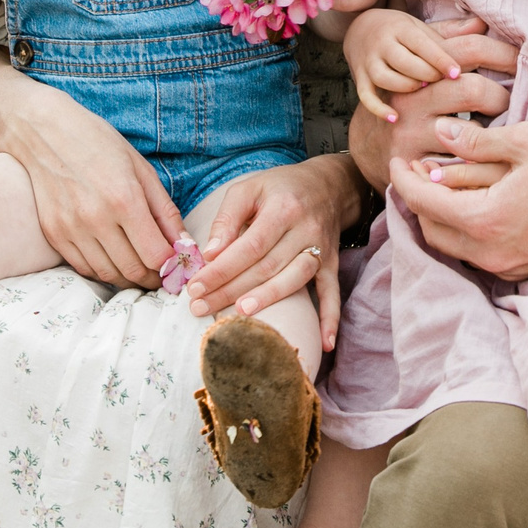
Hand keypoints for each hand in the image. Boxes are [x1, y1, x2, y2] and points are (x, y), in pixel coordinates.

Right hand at [8, 87, 191, 286]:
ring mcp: (71, 229)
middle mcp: (96, 219)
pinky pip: (83, 267)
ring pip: (107, 274)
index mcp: (124, 199)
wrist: (45, 133)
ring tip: (140, 268)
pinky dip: (103, 270)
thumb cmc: (99, 144)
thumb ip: (165, 212)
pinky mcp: (54, 234)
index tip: (178, 265)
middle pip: (132, 270)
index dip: (172, 267)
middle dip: (153, 278)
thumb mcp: (142, 170)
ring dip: (128, 278)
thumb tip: (185, 246)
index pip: (156, 255)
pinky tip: (114, 260)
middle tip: (162, 274)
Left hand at [185, 156, 360, 349]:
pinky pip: (332, 292)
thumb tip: (211, 253)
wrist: (328, 185)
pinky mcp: (332, 263)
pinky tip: (324, 343)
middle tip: (200, 308)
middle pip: (267, 266)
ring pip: (295, 279)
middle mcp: (305, 229)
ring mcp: (321, 248)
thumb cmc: (279, 188)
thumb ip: (228, 218)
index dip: (222, 270)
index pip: (249, 246)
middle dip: (230, 290)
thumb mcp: (249, 189)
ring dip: (268, 300)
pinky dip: (330, 318)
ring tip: (240, 316)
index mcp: (282, 209)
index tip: (195, 287)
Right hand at [343, 8, 465, 120]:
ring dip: (408, 88)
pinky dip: (378, 108)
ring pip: (388, 79)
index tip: (456, 73)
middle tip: (447, 87)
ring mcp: (370, 63)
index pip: (423, 44)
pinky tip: (395, 118)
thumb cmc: (402, 33)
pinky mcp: (360, 80)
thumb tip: (482, 24)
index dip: (440, 59)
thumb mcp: (422, 28)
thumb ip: (451, 31)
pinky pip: (366, 96)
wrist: (360, 32)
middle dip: (429, 76)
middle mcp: (384, 44)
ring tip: (426, 96)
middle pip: (407, 63)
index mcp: (403, 29)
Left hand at [391, 117, 527, 280]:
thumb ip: (478, 140)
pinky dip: (462, 230)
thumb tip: (440, 134)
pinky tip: (471, 205)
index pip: (422, 201)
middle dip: (415, 200)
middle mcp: (487, 251)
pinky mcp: (517, 270)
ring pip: (449, 246)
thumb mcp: (527, 142)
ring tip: (440, 187)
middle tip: (415, 172)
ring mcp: (502, 266)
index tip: (397, 159)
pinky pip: (474, 253)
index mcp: (483, 219)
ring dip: (438, 217)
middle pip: (429, 229)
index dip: (403, 177)